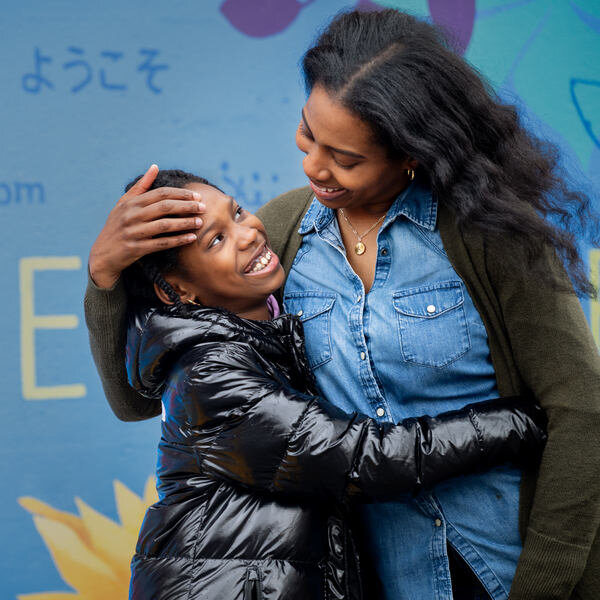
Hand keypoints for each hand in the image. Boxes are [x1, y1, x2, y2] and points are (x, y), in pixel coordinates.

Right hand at [89, 165, 205, 287]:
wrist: (103, 254)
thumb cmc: (117, 225)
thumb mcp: (124, 203)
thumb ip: (141, 186)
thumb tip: (155, 166)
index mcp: (131, 203)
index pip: (160, 194)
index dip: (180, 194)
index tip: (196, 196)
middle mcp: (132, 216)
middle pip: (165, 207)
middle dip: (187, 206)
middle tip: (203, 207)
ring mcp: (134, 232)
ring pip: (165, 225)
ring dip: (185, 223)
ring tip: (200, 222)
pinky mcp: (136, 248)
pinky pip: (161, 243)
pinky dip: (177, 240)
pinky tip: (191, 238)